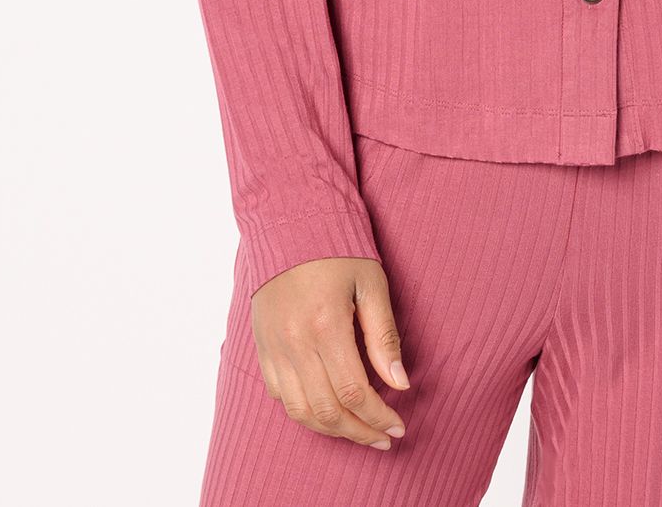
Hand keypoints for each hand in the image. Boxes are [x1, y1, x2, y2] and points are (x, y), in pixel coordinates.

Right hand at [247, 256, 411, 448]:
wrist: (289, 223)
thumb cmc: (337, 250)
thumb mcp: (371, 284)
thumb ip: (384, 337)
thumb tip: (400, 383)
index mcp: (325, 326)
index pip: (354, 392)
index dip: (379, 417)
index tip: (399, 426)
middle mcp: (294, 343)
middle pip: (327, 411)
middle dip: (360, 432)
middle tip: (384, 438)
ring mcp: (273, 347)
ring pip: (300, 411)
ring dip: (332, 430)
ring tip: (359, 433)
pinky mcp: (261, 347)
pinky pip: (279, 395)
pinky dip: (304, 411)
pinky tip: (326, 410)